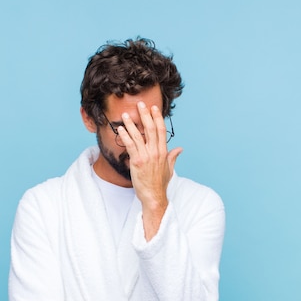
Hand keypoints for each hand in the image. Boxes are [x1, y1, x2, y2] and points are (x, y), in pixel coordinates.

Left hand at [116, 102, 181, 239]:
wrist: (154, 196)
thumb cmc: (160, 184)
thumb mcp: (169, 169)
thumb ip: (173, 157)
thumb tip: (180, 148)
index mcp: (164, 152)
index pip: (161, 131)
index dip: (157, 118)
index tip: (153, 108)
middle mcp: (156, 152)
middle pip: (151, 129)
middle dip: (145, 115)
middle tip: (140, 104)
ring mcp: (147, 156)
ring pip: (139, 135)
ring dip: (131, 123)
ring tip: (126, 114)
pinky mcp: (137, 162)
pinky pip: (130, 145)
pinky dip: (125, 136)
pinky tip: (120, 129)